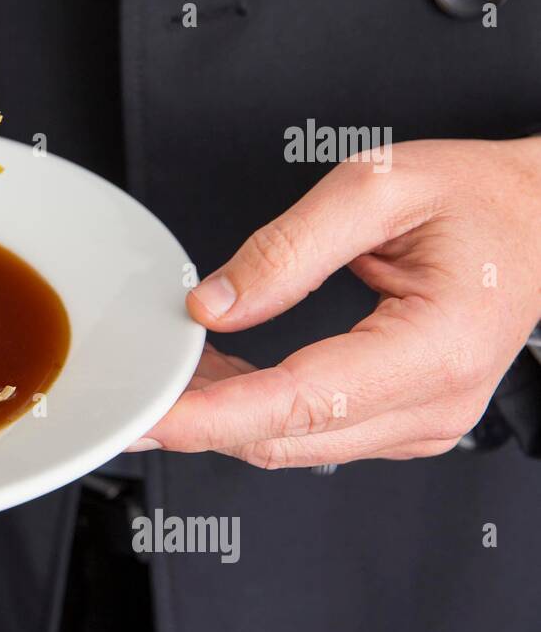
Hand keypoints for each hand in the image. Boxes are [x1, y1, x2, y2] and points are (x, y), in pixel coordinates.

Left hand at [129, 137, 540, 468]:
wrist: (540, 221)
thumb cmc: (477, 199)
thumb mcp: (377, 188)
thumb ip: (286, 249)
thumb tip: (213, 305)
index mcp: (437, 348)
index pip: (302, 402)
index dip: (214, 416)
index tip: (150, 416)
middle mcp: (435, 404)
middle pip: (287, 438)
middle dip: (200, 419)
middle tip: (132, 388)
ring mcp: (422, 423)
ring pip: (293, 444)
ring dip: (223, 416)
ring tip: (170, 370)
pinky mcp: (403, 423)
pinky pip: (312, 432)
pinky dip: (256, 410)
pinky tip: (218, 377)